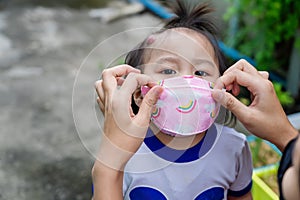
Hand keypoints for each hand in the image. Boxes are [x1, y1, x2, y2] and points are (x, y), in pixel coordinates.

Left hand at [92, 65, 162, 199]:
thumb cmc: (127, 143)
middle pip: (109, 73)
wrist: (112, 157)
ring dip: (114, 78)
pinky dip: (109, 89)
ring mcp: (105, 106)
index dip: (146, 79)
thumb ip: (149, 103)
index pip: (132, 78)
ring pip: (101, 82)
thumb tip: (158, 88)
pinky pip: (101, 94)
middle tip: (137, 75)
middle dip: (123, 69)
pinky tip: (120, 96)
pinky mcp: (105, 112)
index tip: (155, 88)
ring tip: (127, 83)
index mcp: (119, 101)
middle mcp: (109, 100)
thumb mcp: (142, 123)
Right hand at [212, 59, 297, 151]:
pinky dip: (239, 82)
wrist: (281, 133)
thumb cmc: (268, 127)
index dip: (223, 81)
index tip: (216, 92)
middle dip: (228, 75)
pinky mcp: (261, 88)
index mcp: (261, 86)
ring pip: (244, 70)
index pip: (236, 74)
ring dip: (233, 78)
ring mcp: (263, 84)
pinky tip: (237, 92)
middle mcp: (263, 82)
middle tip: (223, 89)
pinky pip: (248, 77)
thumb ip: (230, 103)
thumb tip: (216, 93)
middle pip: (241, 66)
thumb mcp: (246, 117)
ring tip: (230, 92)